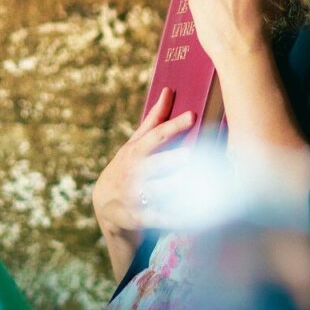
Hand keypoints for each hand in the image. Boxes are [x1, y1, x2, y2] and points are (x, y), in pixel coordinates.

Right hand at [93, 87, 193, 237]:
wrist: (103, 204)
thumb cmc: (127, 166)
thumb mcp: (134, 144)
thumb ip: (154, 120)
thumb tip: (168, 91)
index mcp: (135, 152)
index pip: (156, 136)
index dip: (173, 126)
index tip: (192, 116)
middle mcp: (135, 173)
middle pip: (158, 164)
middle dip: (176, 160)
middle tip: (195, 154)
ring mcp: (136, 196)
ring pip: (161, 191)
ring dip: (182, 188)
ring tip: (206, 182)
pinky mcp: (141, 218)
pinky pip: (163, 218)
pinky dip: (180, 218)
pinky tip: (199, 215)